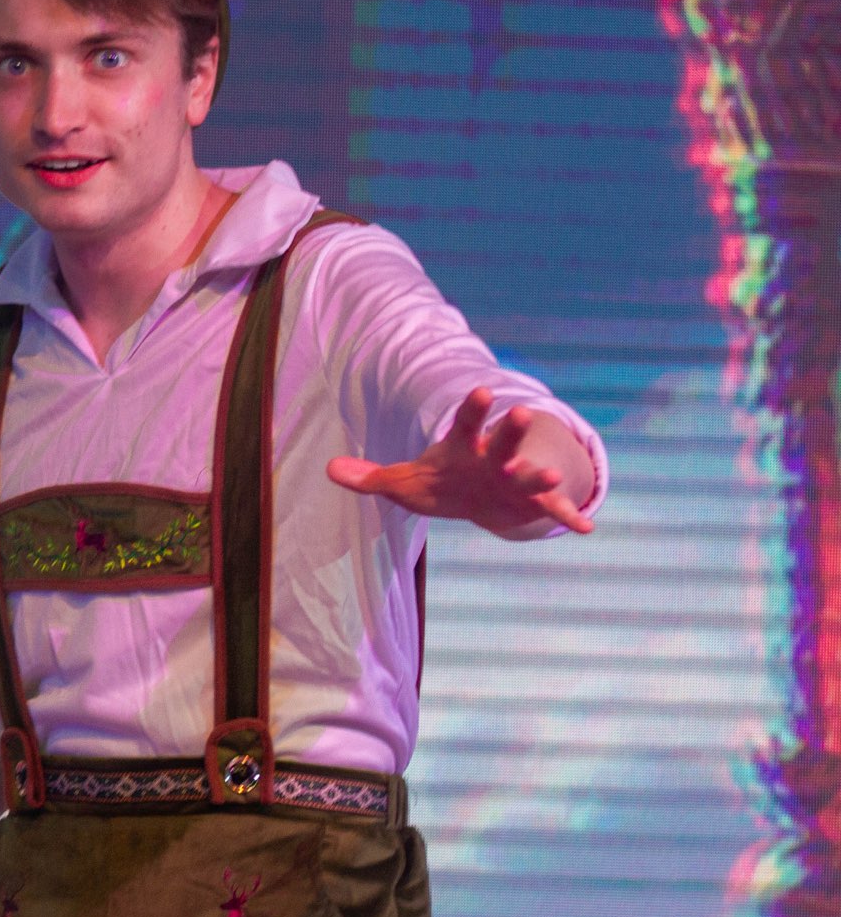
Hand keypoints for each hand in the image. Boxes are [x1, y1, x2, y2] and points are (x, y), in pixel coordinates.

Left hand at [327, 387, 594, 536]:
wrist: (473, 499)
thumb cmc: (436, 483)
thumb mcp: (400, 482)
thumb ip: (368, 477)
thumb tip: (329, 469)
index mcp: (463, 448)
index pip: (466, 423)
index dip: (473, 408)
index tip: (482, 389)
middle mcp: (494, 459)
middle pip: (502, 442)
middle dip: (510, 431)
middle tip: (519, 413)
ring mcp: (514, 480)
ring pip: (530, 475)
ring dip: (541, 475)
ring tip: (553, 476)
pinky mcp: (530, 503)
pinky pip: (550, 509)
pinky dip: (567, 516)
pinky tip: (586, 527)